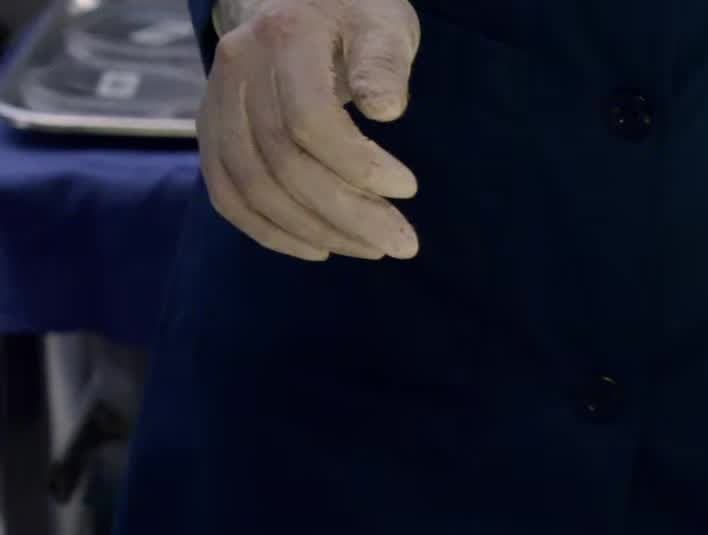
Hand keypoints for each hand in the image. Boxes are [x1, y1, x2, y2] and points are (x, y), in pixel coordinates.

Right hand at [200, 0, 421, 260]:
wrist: (299, 1)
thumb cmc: (353, 16)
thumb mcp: (382, 25)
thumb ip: (384, 62)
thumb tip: (387, 109)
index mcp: (284, 39)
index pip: (309, 119)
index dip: (357, 164)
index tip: (407, 188)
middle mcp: (238, 69)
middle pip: (281, 162)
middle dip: (346, 214)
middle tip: (402, 244)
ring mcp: (216, 102)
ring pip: (251, 186)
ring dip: (314, 230)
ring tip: (370, 248)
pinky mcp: (210, 131)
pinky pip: (226, 193)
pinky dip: (268, 230)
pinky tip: (316, 248)